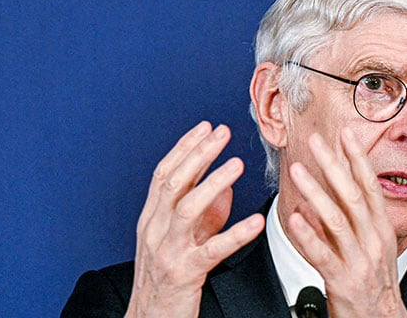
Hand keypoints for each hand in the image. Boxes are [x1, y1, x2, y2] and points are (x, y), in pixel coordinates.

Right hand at [125, 121, 264, 317]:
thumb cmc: (167, 279)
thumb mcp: (180, 239)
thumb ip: (201, 212)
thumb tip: (224, 185)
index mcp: (152, 218)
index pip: (164, 173)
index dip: (185, 148)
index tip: (206, 127)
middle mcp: (155, 230)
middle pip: (174, 183)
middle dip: (198, 154)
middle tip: (222, 133)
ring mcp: (168, 252)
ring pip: (187, 209)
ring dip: (212, 183)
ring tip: (236, 164)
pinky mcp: (184, 274)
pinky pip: (212, 250)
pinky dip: (235, 234)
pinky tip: (255, 223)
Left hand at [287, 126, 406, 317]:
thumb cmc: (371, 284)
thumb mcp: (367, 246)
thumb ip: (345, 221)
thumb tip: (319, 197)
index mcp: (379, 228)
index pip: (369, 185)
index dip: (357, 158)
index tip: (345, 132)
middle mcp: (373, 240)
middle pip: (352, 195)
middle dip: (334, 164)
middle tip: (315, 139)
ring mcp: (359, 260)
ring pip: (337, 220)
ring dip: (316, 192)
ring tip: (297, 170)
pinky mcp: (343, 281)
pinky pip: (323, 255)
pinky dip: (309, 236)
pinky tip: (294, 218)